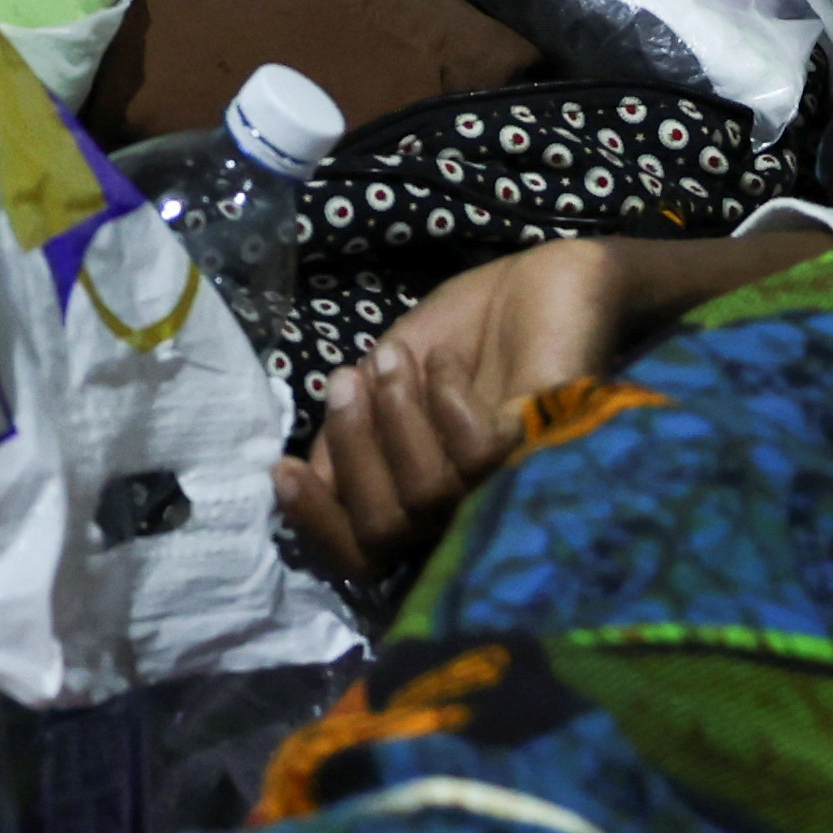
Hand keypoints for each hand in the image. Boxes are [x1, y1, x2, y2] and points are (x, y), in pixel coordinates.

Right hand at [273, 230, 818, 589]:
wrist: (543, 280)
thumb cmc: (463, 338)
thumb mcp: (384, 388)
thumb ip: (348, 441)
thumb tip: (307, 482)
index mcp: (429, 501)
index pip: (365, 553)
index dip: (317, 521)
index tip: (281, 468)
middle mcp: (475, 508)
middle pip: (387, 530)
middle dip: (353, 451)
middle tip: (349, 379)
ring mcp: (516, 482)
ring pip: (428, 494)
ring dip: (395, 417)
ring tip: (397, 358)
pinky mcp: (550, 445)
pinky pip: (480, 453)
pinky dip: (447, 402)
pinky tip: (447, 364)